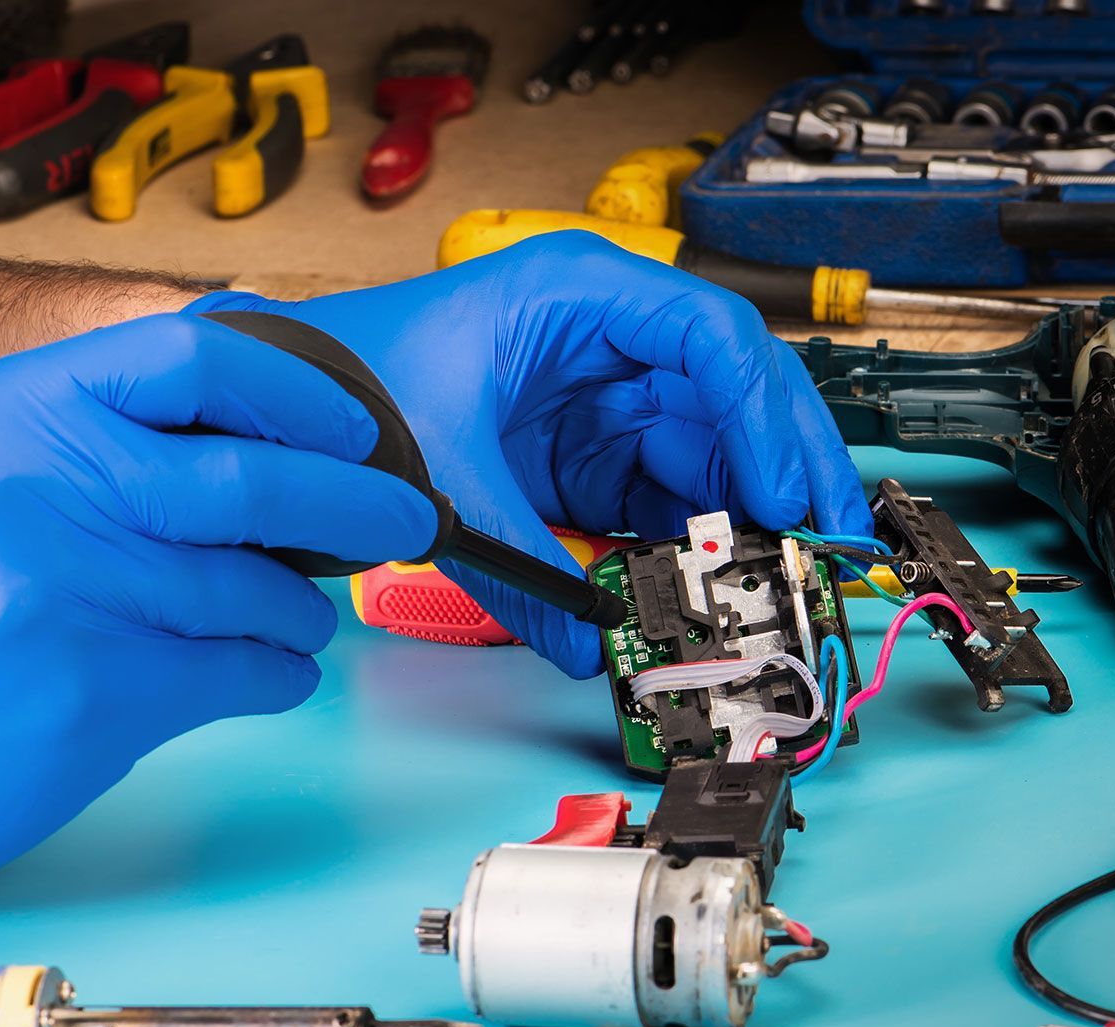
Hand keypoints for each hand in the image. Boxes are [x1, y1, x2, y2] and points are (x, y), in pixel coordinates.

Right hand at [0, 316, 434, 938]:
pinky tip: (266, 678)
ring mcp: (66, 587)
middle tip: (408, 520)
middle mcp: (37, 481)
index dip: (301, 390)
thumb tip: (267, 456)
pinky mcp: (93, 691)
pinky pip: (241, 672)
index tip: (357, 426)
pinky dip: (276, 676)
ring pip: (259, 589)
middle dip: (358, 503)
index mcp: (9, 412)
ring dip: (303, 614)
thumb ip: (99, 453)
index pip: (197, 356)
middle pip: (255, 474)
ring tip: (297, 624)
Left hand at [188, 232, 870, 678]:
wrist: (285, 407)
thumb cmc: (351, 386)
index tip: (785, 491)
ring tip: (772, 580)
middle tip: (828, 541)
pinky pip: (662, 494)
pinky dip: (688, 538)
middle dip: (786, 467)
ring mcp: (603, 395)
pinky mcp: (588, 452)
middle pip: (734, 395)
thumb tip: (589, 643)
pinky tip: (706, 581)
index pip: (708, 337)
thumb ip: (521, 565)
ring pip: (709, 450)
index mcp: (578, 295)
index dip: (764, 415)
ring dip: (743, 515)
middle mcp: (607, 337)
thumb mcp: (443, 477)